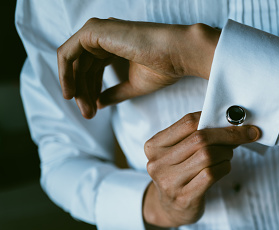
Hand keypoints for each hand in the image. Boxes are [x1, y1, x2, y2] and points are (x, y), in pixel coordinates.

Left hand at [57, 18, 219, 118]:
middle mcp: (103, 35)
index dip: (89, 91)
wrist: (177, 54)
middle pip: (81, 67)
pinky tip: (72, 92)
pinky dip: (65, 74)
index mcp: (113, 44)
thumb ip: (114, 93)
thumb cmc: (163, 67)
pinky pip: (67, 53)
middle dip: (82, 92)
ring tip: (85, 109)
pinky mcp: (93, 31)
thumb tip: (97, 104)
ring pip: (73, 62)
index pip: (92, 69)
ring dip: (76, 88)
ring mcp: (97, 31)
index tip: (92, 112)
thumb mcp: (133, 85)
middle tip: (87, 114)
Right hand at [143, 112, 260, 227]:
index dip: (215, 118)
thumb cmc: (180, 174)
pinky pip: (211, 174)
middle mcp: (158, 163)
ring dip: (227, 152)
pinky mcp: (184, 197)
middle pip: (200, 138)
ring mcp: (170, 182)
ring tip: (228, 154)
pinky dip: (224, 167)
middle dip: (229, 134)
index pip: (188, 122)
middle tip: (246, 134)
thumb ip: (196, 135)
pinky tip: (225, 166)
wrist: (170, 208)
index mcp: (154, 146)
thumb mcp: (179, 152)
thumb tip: (231, 121)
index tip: (237, 118)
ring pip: (207, 155)